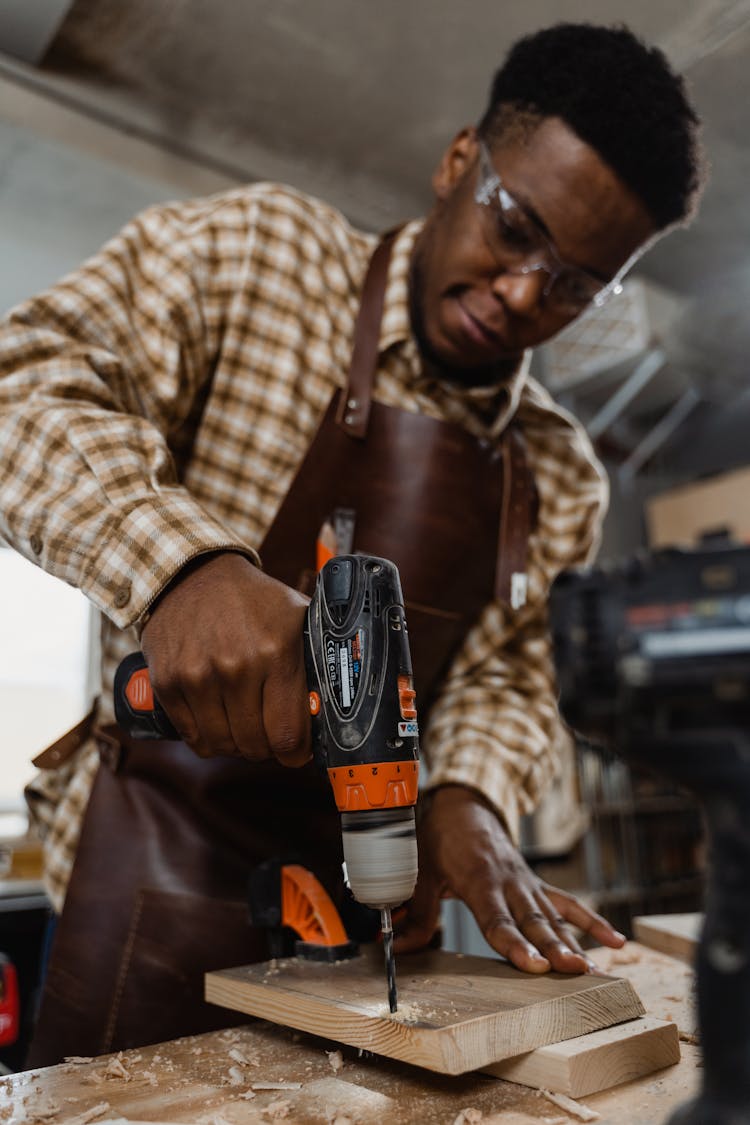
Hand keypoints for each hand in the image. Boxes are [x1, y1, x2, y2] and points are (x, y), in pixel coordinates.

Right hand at [140, 552, 310, 764]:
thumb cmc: (253, 599)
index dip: (295, 753)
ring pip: (222, 745)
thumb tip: (339, 702)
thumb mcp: (298, 615)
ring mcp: (198, 675)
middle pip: (255, 745)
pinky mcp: (168, 682)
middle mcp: (236, 666)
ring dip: (236, 745)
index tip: (296, 751)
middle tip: (269, 735)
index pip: (287, 733)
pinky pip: (192, 737)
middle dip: (266, 748)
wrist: (194, 574)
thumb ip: (320, 657)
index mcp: (276, 652)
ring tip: (243, 726)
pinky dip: (207, 739)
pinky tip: (218, 721)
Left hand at [393, 784, 625, 972]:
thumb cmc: (441, 838)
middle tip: (574, 971)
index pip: (498, 919)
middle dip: (555, 948)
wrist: (465, 804)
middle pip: (534, 920)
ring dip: (576, 943)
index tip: (535, 965)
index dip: (516, 944)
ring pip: (554, 916)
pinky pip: (568, 904)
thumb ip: (416, 910)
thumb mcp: (422, 870)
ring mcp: (527, 883)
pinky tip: (616, 942)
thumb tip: (399, 943)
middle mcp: (509, 882)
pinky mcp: (537, 884)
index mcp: (479, 879)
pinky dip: (593, 922)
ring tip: (594, 970)